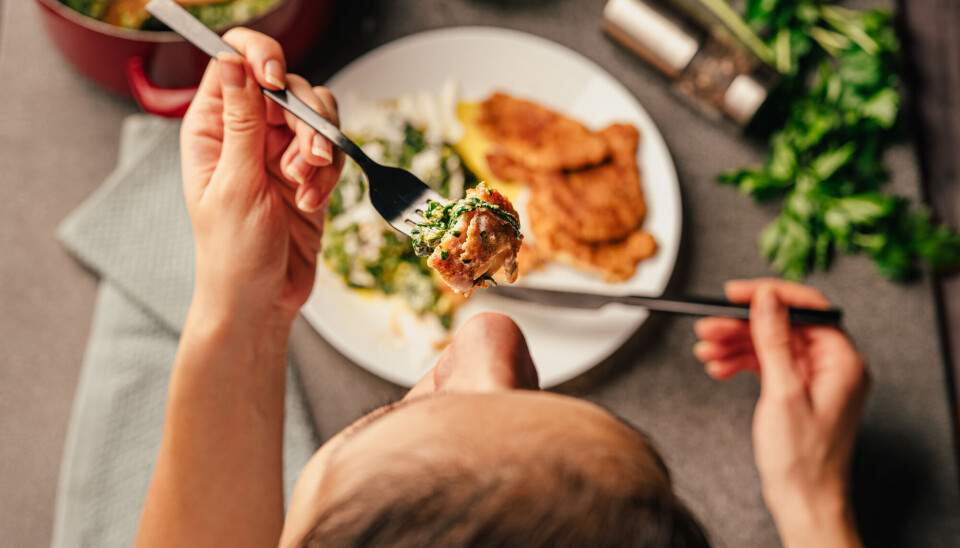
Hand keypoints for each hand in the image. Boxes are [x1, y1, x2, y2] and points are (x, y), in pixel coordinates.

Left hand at [180, 28, 343, 327]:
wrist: (260, 300)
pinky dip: (331, 175)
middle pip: (288, 88)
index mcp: (213, 128)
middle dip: (305, 121)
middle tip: (306, 160)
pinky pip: (334, 153)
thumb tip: (234, 62)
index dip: (260, 59)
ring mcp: (281, 153)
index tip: (275, 82)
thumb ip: (242, 121)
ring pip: (318, 116)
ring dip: (321, 147)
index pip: (235, 63)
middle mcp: (248, 133)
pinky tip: (313, 201)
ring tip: (308, 183)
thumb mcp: (235, 183)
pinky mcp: (311, 175)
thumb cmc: (231, 252)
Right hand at [693, 279, 869, 547]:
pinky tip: (718, 367)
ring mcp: (815, 378)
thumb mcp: (783, 392)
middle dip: (741, 326)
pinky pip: (768, 364)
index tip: (735, 293)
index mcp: (842, 360)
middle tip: (708, 327)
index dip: (769, 295)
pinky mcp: (798, 391)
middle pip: (782, 326)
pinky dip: (741, 363)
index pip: (806, 307)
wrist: (803, 502)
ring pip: (770, 344)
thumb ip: (775, 340)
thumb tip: (768, 299)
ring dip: (735, 344)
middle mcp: (832, 365)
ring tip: (706, 350)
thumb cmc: (802, 460)